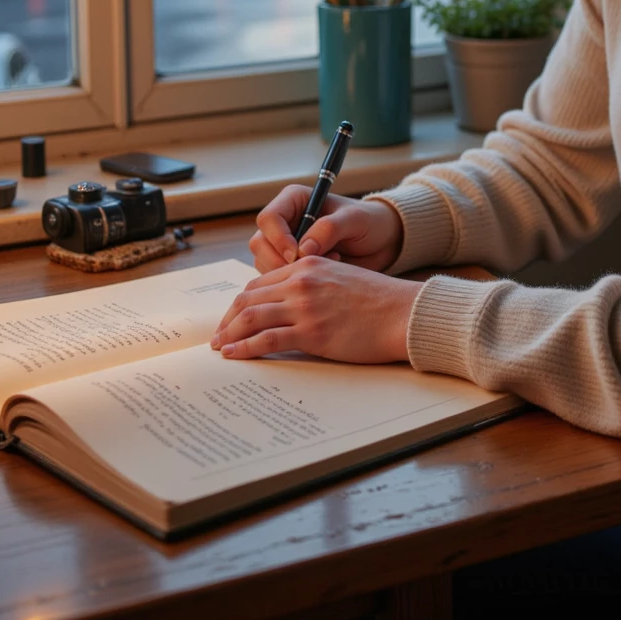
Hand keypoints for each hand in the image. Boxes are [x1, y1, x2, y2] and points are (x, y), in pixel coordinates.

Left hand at [210, 255, 421, 362]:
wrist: (402, 313)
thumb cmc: (378, 300)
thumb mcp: (340, 279)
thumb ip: (313, 285)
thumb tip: (290, 307)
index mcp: (307, 264)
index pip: (261, 283)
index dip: (241, 303)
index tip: (233, 318)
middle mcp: (301, 281)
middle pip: (248, 298)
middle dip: (228, 319)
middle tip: (218, 336)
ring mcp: (304, 306)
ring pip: (251, 317)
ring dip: (229, 334)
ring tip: (220, 348)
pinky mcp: (311, 331)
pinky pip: (266, 340)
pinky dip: (244, 348)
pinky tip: (234, 355)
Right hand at [247, 185, 402, 274]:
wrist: (381, 243)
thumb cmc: (369, 222)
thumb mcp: (355, 219)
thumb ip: (329, 228)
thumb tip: (303, 249)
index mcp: (294, 201)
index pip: (269, 218)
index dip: (278, 238)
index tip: (298, 254)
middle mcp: (284, 222)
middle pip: (260, 243)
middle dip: (280, 260)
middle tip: (309, 269)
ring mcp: (284, 245)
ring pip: (265, 263)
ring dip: (289, 273)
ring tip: (326, 266)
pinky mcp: (290, 265)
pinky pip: (277, 279)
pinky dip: (294, 282)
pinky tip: (322, 277)